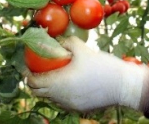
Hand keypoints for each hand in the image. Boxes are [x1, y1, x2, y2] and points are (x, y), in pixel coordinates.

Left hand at [27, 36, 148, 111]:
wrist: (122, 85)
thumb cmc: (101, 66)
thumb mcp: (83, 50)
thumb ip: (68, 43)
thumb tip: (59, 40)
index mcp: (58, 83)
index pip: (33, 82)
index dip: (27, 75)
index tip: (26, 67)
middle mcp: (60, 98)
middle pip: (39, 93)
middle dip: (35, 82)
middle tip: (37, 71)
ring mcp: (70, 106)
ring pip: (52, 99)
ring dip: (49, 89)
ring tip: (53, 76)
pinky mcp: (79, 109)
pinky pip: (64, 102)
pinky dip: (61, 94)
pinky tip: (69, 84)